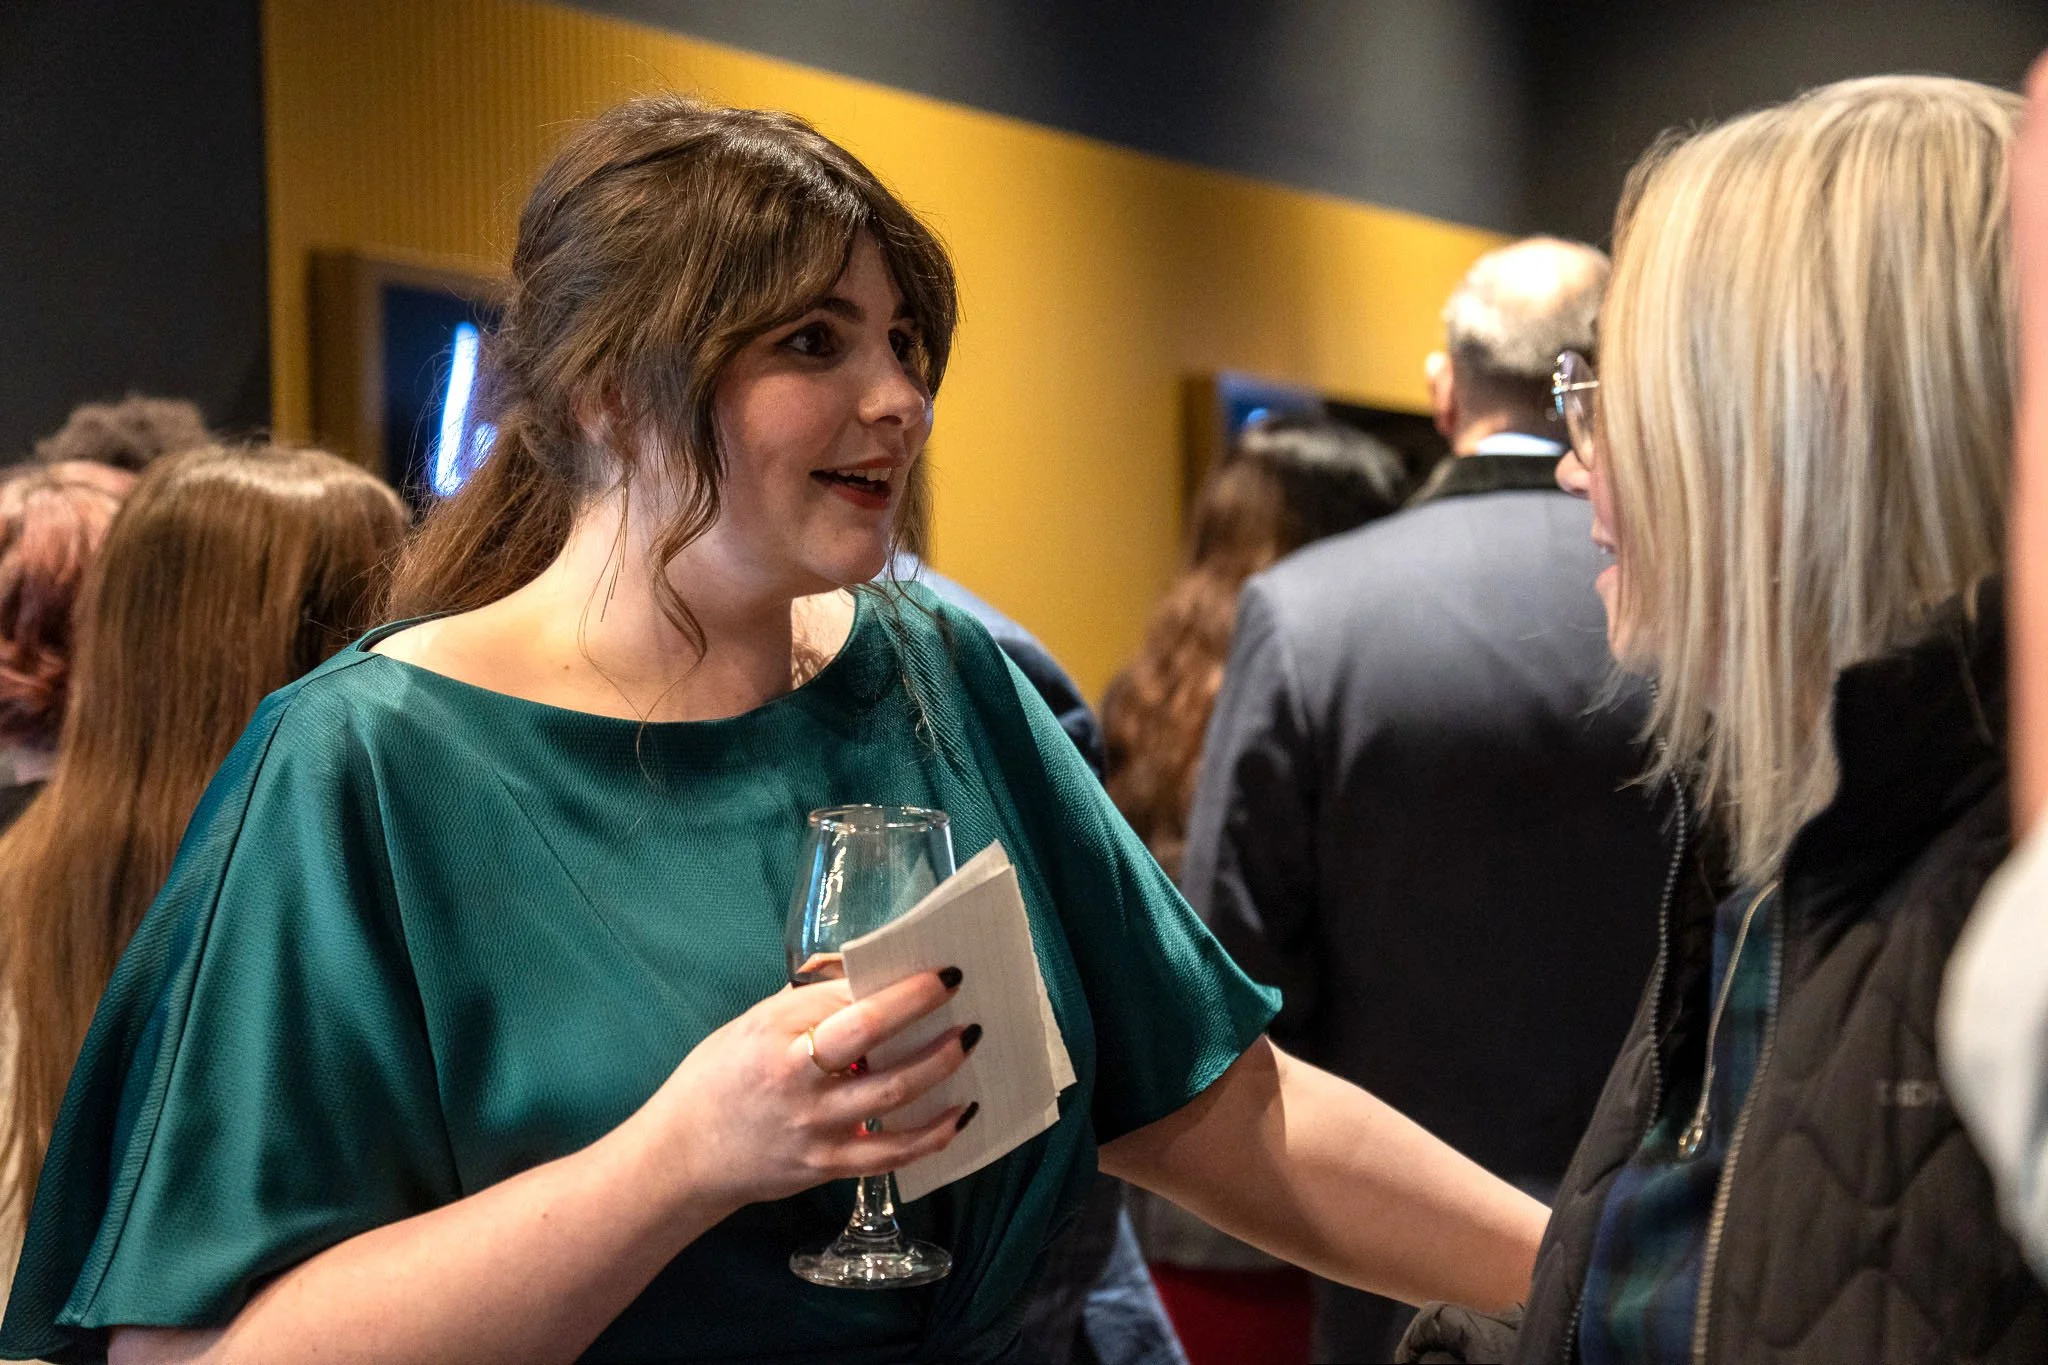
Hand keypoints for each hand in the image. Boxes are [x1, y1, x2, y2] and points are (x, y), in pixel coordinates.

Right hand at [641, 969, 975, 1212]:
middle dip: (921, 1008)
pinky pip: (891, 1153)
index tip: (936, 967)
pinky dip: (932, 1134)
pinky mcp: (827, 1166)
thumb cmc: (718, 1078)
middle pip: (870, 1037)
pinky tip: (961, 1113)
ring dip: (939, 1064)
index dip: (895, 982)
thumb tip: (869, 977)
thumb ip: (807, 1004)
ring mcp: (814, 1127)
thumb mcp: (752, 1024)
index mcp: (774, 1034)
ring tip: (970, 1040)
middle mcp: (796, 1078)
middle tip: (961, 989)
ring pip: (892, 1095)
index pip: (845, 998)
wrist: (683, 1157)